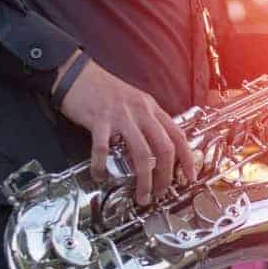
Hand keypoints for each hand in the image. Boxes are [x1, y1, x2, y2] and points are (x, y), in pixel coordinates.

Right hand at [54, 57, 196, 204]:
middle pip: (164, 149)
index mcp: (151, 108)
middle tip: (162, 192)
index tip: (190, 176)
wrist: (77, 73)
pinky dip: (102, 167)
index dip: (187, 158)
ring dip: (144, 180)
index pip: (178, 135)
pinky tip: (100, 175)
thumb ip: (149, 120)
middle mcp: (141, 112)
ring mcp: (121, 117)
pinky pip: (103, 150)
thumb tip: (160, 146)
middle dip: (166, 175)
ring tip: (142, 195)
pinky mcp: (99, 122)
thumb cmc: (105, 89)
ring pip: (142, 154)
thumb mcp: (136, 101)